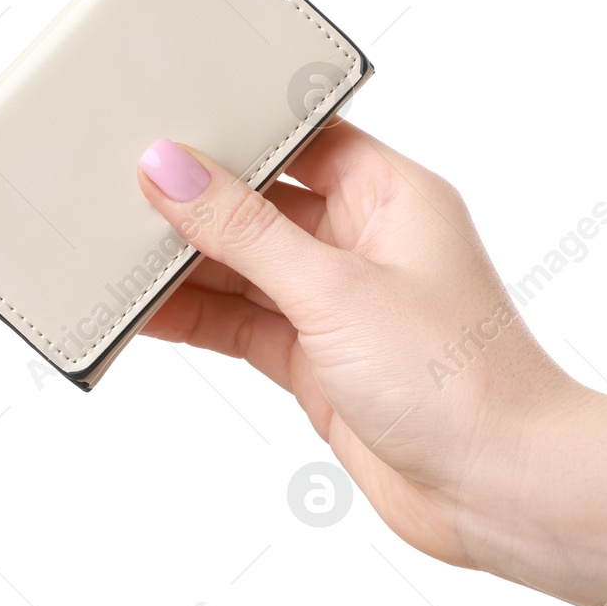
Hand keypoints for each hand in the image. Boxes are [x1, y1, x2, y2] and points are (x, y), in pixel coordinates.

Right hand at [135, 121, 592, 568]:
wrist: (497, 486)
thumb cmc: (457, 379)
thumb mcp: (336, 290)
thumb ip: (246, 231)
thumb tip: (174, 169)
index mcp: (394, 196)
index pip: (305, 137)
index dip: (239, 127)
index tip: (167, 119)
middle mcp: (370, 243)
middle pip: (265, 204)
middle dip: (198, 201)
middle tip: (114, 187)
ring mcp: (344, 306)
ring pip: (248, 269)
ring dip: (187, 265)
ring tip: (109, 249)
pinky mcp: (323, 362)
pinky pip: (245, 325)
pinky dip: (197, 320)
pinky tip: (143, 312)